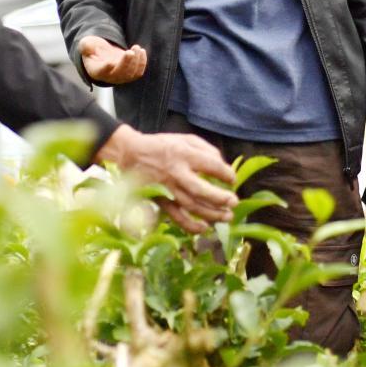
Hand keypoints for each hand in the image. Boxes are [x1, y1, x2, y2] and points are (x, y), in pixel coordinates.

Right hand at [79, 36, 146, 83]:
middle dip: (126, 63)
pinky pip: (138, 73)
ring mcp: (120, 77)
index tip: (109, 62)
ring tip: (136, 47)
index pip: (101, 71)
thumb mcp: (86, 45)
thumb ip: (85, 45)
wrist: (102, 55)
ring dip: (136, 61)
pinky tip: (141, 51)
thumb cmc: (93, 49)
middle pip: (119, 74)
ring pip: (131, 74)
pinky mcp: (130, 74)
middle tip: (129, 52)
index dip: (105, 68)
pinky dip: (142, 62)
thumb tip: (87, 46)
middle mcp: (109, 76)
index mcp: (96, 70)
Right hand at [95, 124, 237, 232]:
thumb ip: (206, 149)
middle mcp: (176, 172)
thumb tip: (223, 165)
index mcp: (183, 154)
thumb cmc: (162, 145)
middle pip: (201, 190)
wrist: (131, 153)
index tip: (232, 179)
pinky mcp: (160, 200)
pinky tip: (205, 228)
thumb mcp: (185, 138)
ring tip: (227, 216)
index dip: (226, 174)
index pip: (210, 165)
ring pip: (192, 206)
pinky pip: (176, 217)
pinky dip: (191, 226)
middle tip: (233, 202)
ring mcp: (167, 188)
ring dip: (212, 214)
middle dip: (220, 198)